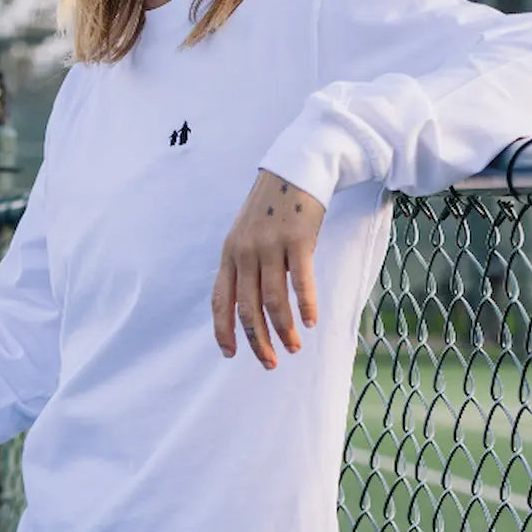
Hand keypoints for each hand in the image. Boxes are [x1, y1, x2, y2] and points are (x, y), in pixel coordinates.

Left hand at [212, 170, 324, 368]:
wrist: (295, 169)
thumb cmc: (273, 206)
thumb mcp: (247, 234)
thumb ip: (246, 265)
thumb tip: (251, 304)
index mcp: (230, 253)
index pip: (220, 299)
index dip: (223, 330)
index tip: (230, 354)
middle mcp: (245, 252)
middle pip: (247, 307)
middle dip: (257, 340)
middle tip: (269, 362)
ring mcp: (270, 246)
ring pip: (273, 300)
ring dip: (284, 329)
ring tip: (294, 347)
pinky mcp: (297, 240)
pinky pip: (301, 281)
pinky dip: (305, 306)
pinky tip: (311, 322)